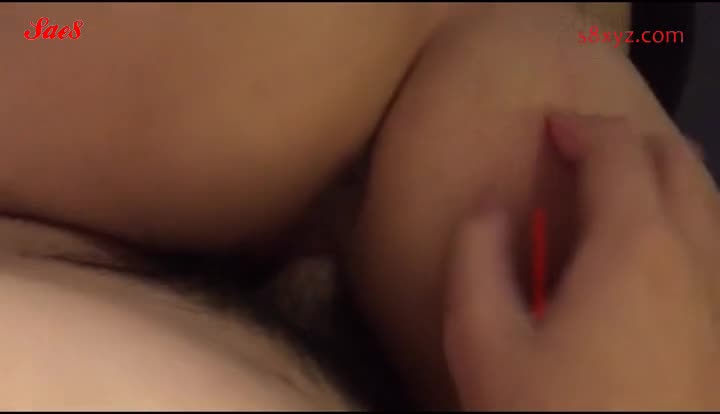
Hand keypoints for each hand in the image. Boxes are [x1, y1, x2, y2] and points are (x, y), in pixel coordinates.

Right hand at [442, 113, 719, 409]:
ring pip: (709, 203)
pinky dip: (687, 218)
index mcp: (634, 246)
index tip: (549, 126)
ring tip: (621, 185)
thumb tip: (492, 212)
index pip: (619, 151)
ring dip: (666, 176)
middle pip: (679, 164)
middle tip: (584, 147)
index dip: (581, 127)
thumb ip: (476, 258)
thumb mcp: (482, 341)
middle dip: (631, 140)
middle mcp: (696, 258)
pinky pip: (716, 245)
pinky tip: (657, 250)